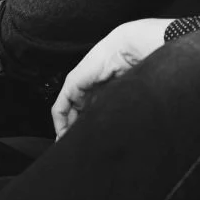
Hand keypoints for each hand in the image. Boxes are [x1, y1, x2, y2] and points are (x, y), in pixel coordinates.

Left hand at [51, 18, 171, 139]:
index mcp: (106, 92)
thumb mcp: (128, 95)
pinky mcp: (72, 83)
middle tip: (77, 152)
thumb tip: (120, 136)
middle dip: (77, 134)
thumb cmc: (140, 66)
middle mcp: (92, 90)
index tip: (90, 149)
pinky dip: (60, 122)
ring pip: (68, 113)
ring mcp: (81, 86)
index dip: (89, 131)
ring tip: (70, 147)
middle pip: (78, 116)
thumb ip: (121, 110)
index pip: (92, 115)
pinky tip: (63, 134)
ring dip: (67, 130)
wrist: (131, 47)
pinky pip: (60, 107)